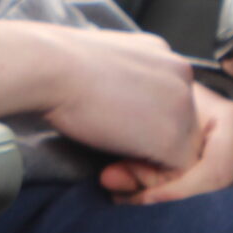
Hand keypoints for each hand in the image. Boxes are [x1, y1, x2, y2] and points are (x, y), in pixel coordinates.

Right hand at [0, 20, 200, 170]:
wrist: (50, 68)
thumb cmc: (56, 65)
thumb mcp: (98, 62)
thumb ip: (121, 80)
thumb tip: (117, 102)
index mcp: (161, 54)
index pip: (167, 101)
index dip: (141, 124)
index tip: (109, 131)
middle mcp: (180, 74)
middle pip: (179, 123)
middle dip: (149, 144)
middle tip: (112, 155)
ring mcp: (182, 106)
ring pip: (181, 147)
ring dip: (149, 161)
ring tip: (112, 166)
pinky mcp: (173, 139)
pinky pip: (176, 171)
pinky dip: (150, 178)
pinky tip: (118, 173)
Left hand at [99, 87, 232, 202]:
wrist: (199, 107)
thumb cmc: (174, 111)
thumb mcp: (154, 128)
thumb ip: (134, 157)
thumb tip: (109, 182)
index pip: (213, 175)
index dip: (174, 194)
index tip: (138, 203)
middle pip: (219, 195)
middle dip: (174, 205)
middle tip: (132, 205)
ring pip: (226, 208)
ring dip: (184, 210)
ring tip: (143, 200)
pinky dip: (200, 212)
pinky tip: (172, 208)